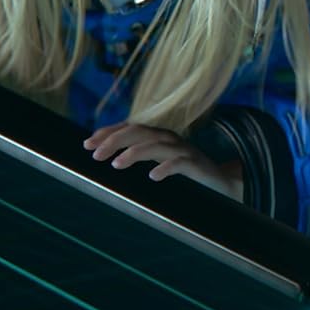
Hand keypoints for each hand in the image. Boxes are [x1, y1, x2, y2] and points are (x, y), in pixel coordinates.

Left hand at [84, 122, 242, 201]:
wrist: (223, 182)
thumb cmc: (187, 173)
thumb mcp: (161, 161)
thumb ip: (141, 156)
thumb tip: (110, 159)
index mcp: (159, 136)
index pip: (130, 127)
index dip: (108, 132)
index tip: (87, 143)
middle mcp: (170, 139)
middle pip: (139, 131)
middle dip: (115, 140)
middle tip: (95, 154)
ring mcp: (184, 150)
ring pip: (156, 145)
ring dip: (134, 153)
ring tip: (116, 164)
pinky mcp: (196, 165)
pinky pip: (180, 163)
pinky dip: (166, 167)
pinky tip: (153, 176)